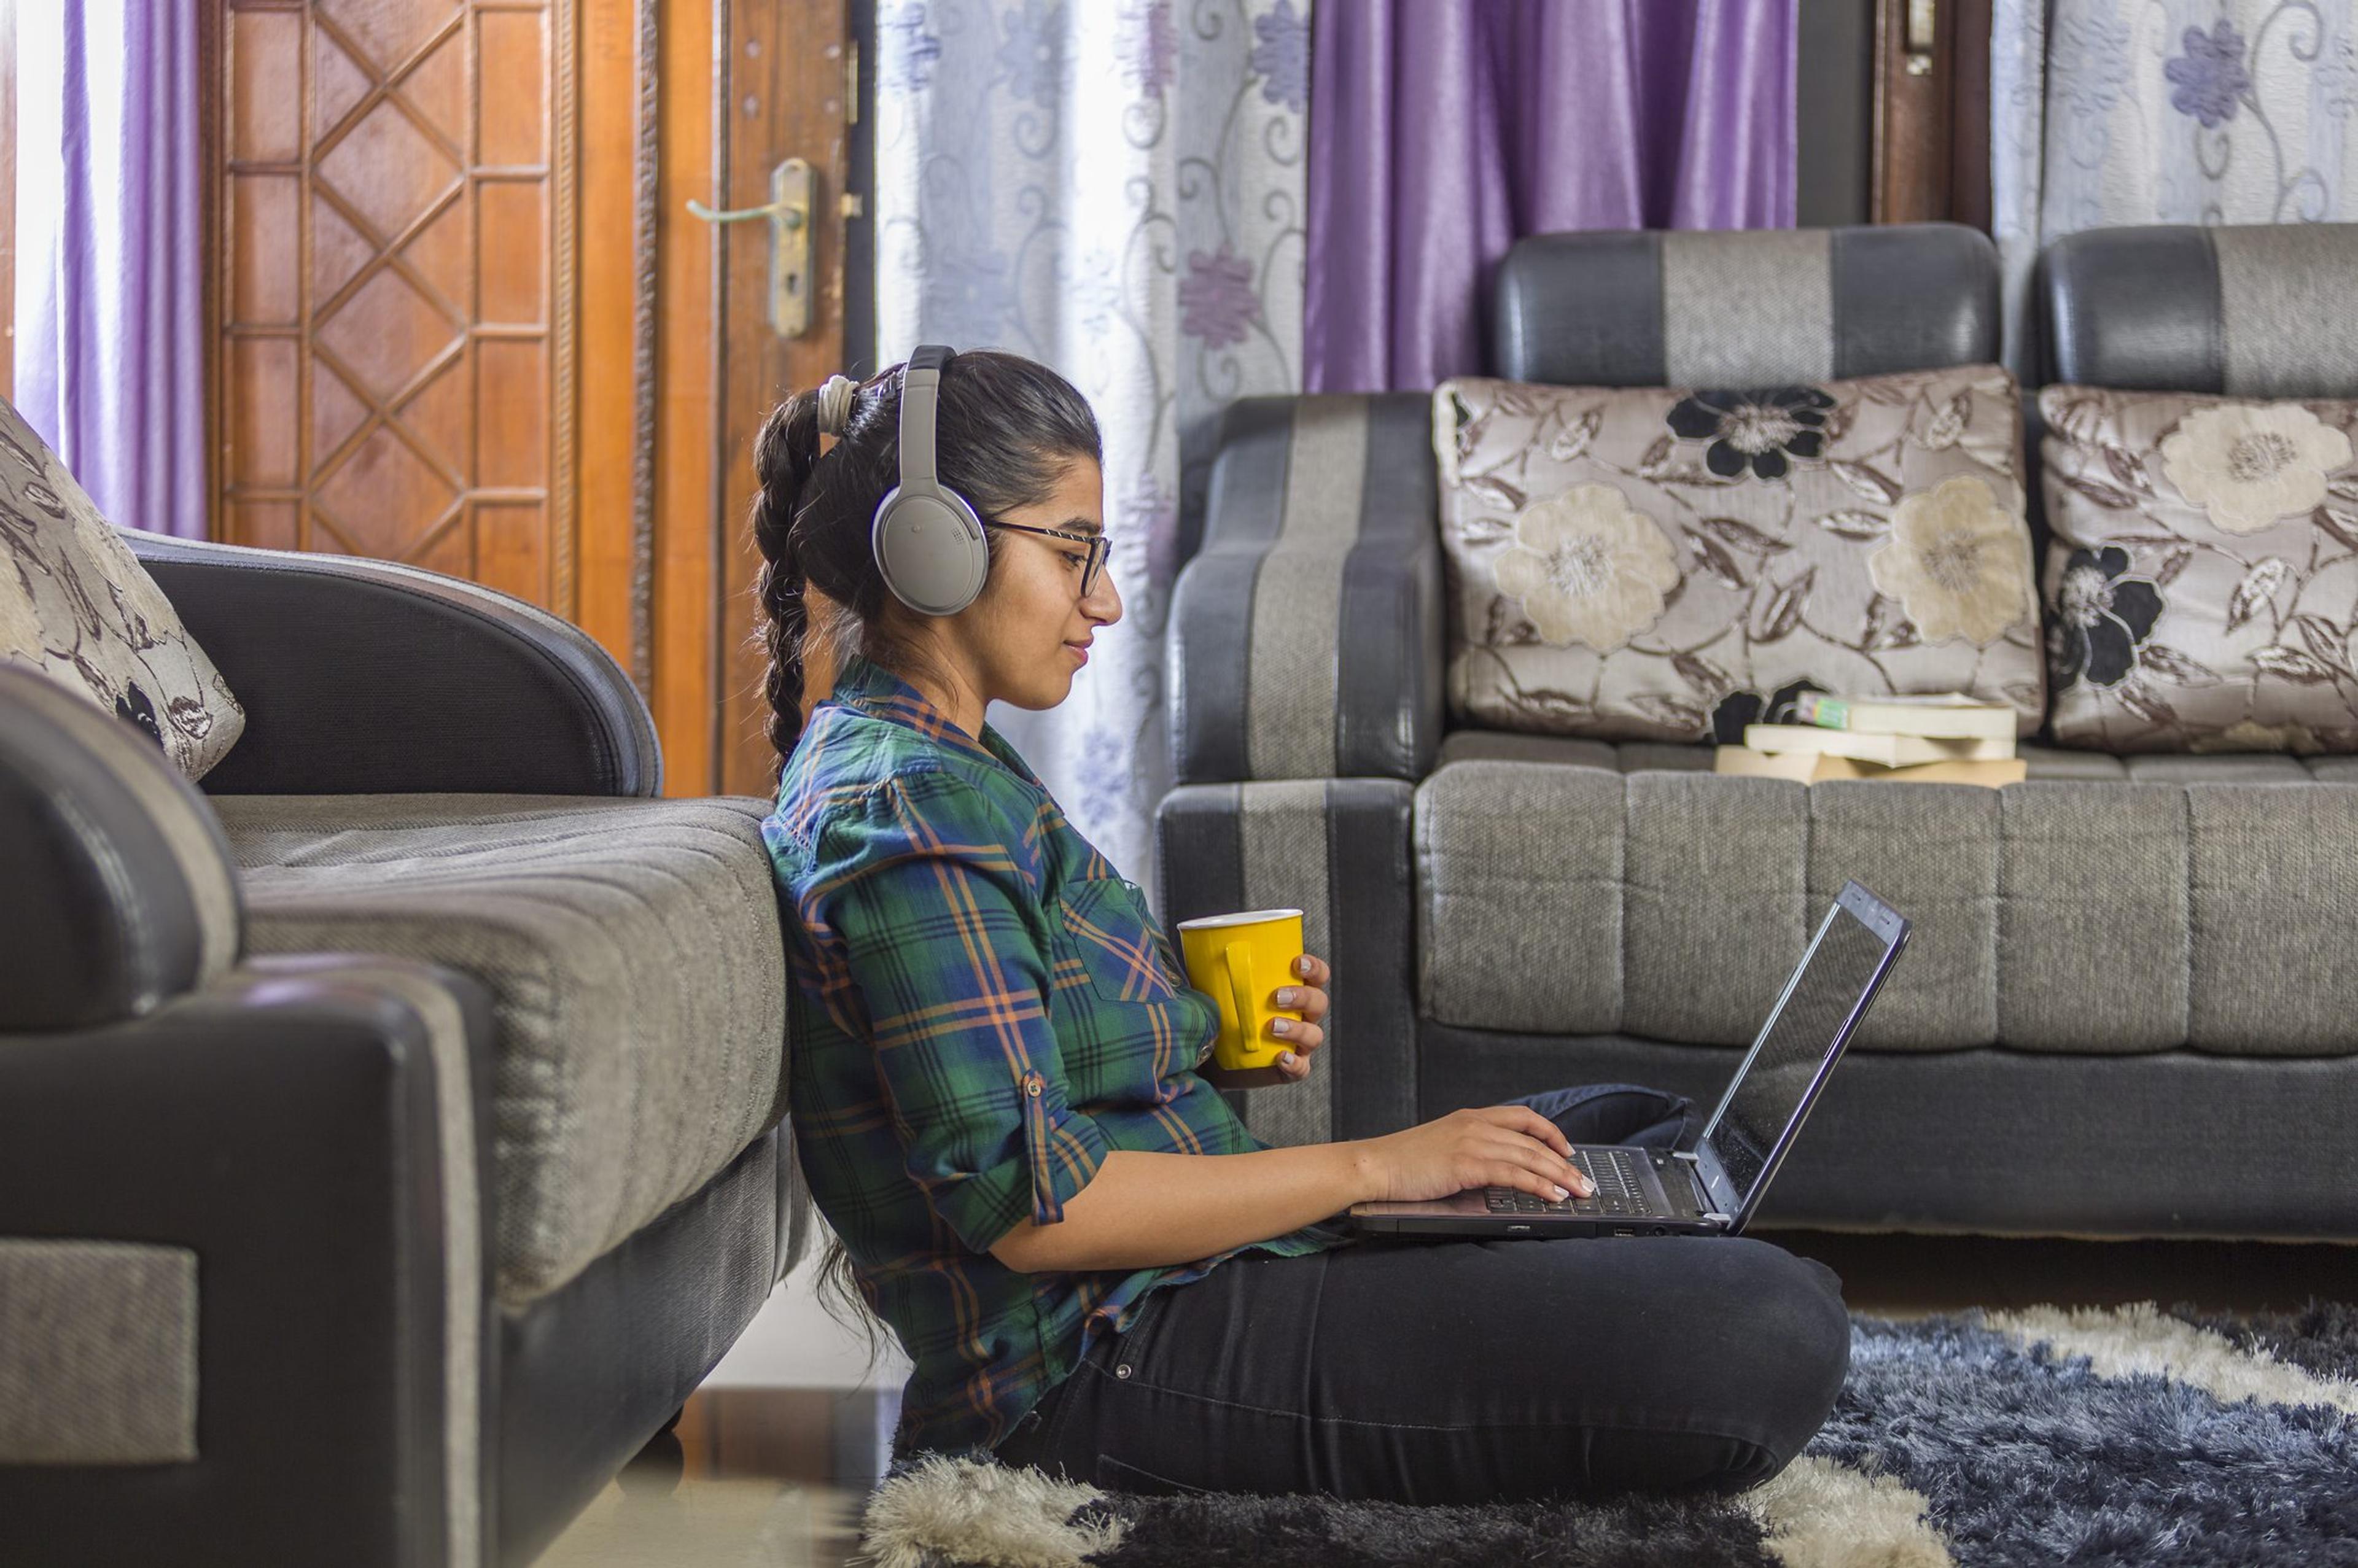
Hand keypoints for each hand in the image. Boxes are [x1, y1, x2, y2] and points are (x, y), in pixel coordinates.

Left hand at [1196, 952, 1327, 1089]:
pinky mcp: (1291, 1069)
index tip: (1296, 963)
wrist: (1212, 1060)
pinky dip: (1294, 1063)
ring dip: (1297, 1029)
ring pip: (1314, 1035)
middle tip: (1276, 997)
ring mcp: (1299, 1044)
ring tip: (1272, 1027)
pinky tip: (1280, 1058)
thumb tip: (1208, 954)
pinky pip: (1302, 1068)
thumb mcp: (1220, 994)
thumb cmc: (1222, 1017)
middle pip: (1319, 1003)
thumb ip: (1220, 976)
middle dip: (1302, 997)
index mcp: (1294, 991)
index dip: (1314, 968)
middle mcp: (1302, 1016)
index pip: (1317, 976)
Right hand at [1350, 1106, 1594, 1203]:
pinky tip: (1553, 1196)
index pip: (1523, 1117)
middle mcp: (1475, 1124)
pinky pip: (1513, 1172)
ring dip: (1560, 1176)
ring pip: (1529, 1156)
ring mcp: (1471, 1141)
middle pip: (1533, 1140)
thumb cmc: (1403, 1163)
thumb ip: (1470, 1150)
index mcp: (1471, 1117)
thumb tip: (1498, 1169)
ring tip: (1579, 1192)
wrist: (1375, 1165)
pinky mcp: (1466, 1163)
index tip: (1567, 1151)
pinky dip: (1538, 1184)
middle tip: (1585, 1182)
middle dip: (1564, 1163)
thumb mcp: (1443, 1147)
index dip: (1551, 1132)